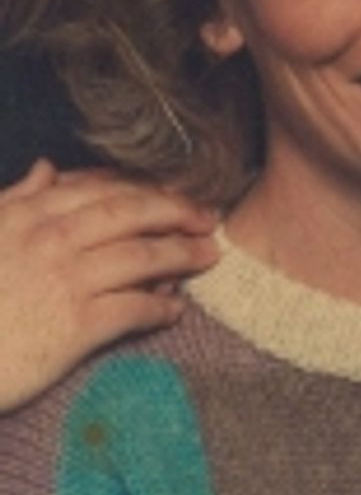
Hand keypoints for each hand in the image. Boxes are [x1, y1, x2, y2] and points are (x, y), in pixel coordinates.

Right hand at [0, 160, 218, 411]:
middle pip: (134, 214)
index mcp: (33, 213)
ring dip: (183, 254)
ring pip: (143, 256)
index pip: (106, 189)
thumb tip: (48, 168)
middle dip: (178, 212)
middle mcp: (55, 238)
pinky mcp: (74, 326)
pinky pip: (133, 309)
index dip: (148, 190)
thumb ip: (19, 198)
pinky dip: (160, 308)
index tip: (176, 194)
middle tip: (209, 218)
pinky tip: (176, 310)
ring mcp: (68, 280)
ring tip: (208, 256)